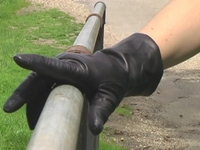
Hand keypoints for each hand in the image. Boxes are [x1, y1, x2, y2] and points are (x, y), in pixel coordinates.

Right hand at [3, 33, 162, 134]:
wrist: (117, 68)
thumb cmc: (114, 79)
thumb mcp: (110, 96)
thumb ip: (101, 110)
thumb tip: (94, 129)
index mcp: (77, 68)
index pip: (53, 66)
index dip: (35, 63)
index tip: (18, 59)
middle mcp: (66, 65)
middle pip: (39, 77)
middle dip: (24, 93)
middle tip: (9, 108)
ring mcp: (63, 67)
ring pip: (40, 82)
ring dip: (32, 100)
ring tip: (33, 122)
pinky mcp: (63, 72)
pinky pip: (47, 85)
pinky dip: (41, 99)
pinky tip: (41, 113)